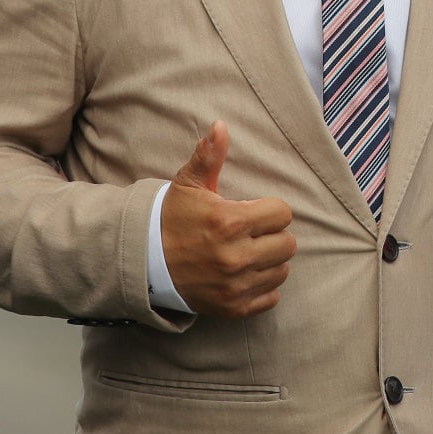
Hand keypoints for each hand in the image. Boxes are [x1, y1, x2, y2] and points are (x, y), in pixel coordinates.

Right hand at [159, 122, 296, 316]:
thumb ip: (208, 156)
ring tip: (247, 253)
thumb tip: (220, 126)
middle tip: (251, 233)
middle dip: (272, 235)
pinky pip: (272, 297)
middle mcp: (236, 256)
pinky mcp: (233, 307)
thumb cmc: (172, 219)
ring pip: (282, 270)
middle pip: (288, 243)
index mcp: (230, 222)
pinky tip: (244, 274)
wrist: (145, 263)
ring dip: (269, 260)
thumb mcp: (188, 184)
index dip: (269, 210)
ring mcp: (235, 285)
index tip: (251, 212)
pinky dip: (263, 286)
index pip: (283, 213)